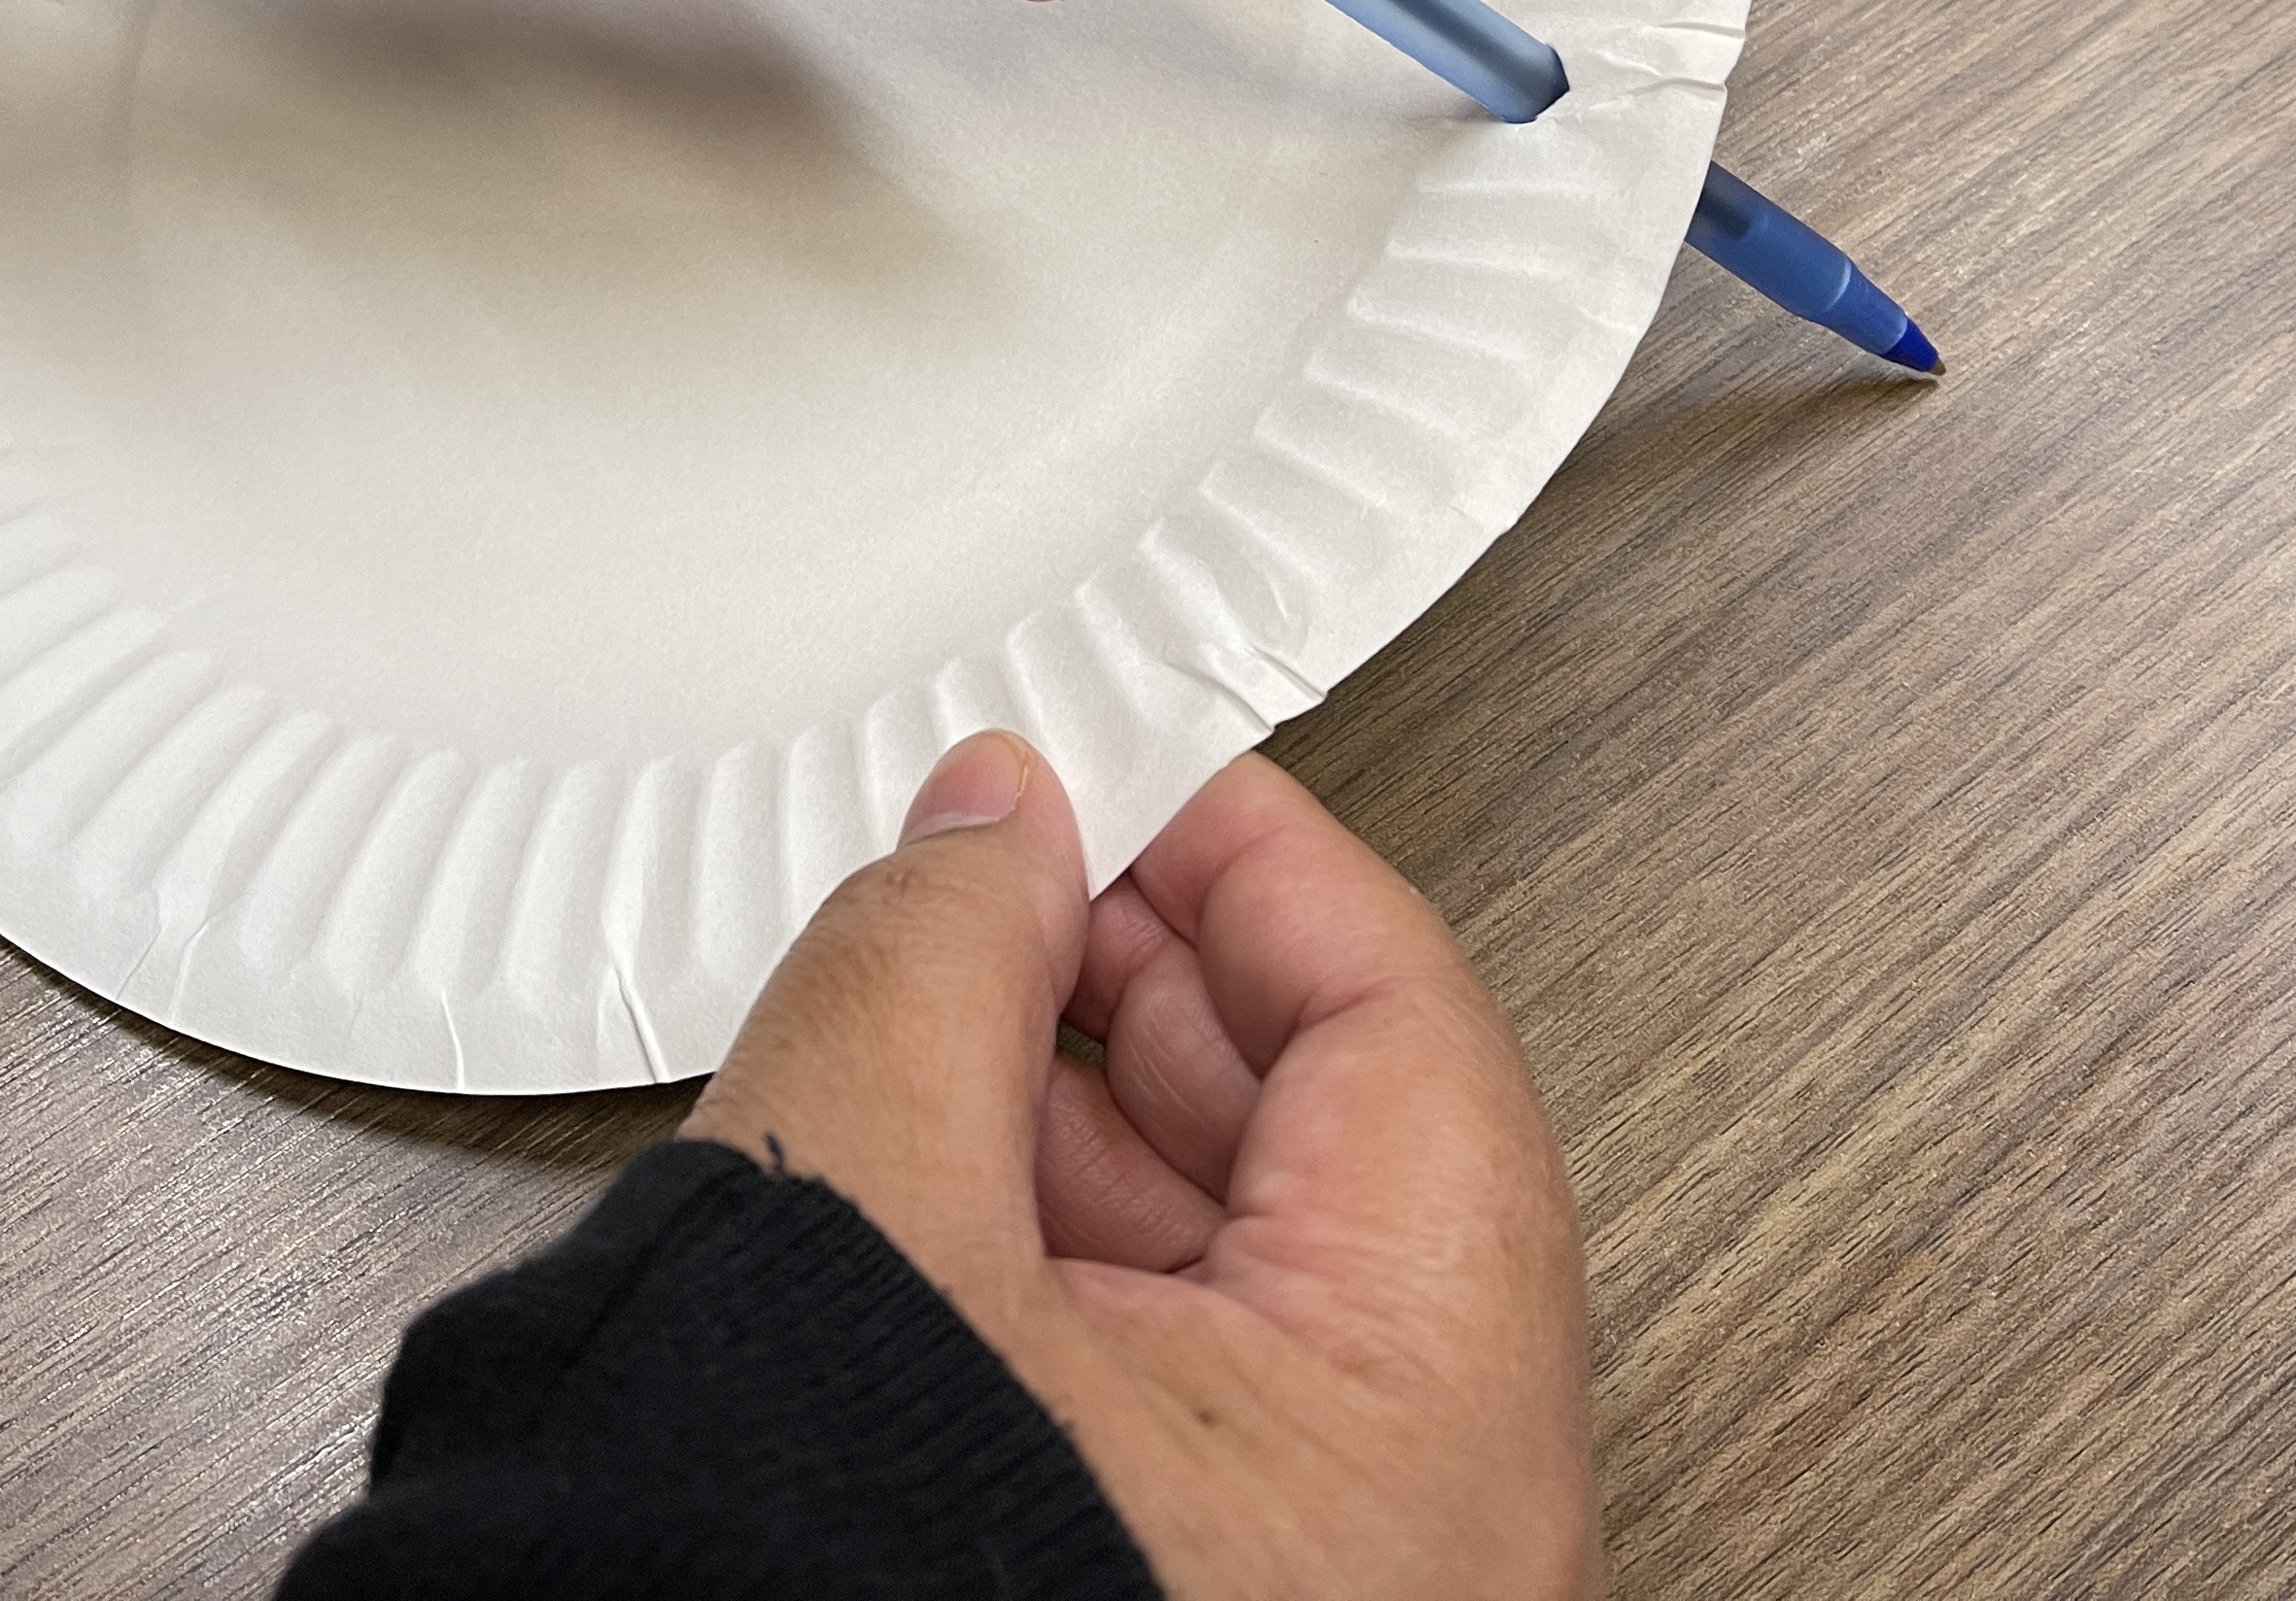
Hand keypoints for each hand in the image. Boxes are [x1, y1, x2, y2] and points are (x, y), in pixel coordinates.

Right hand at [689, 735, 1601, 1598]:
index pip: (1404, 1030)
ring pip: (1251, 1294)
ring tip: (938, 1024)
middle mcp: (1433, 1551)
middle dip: (1155, 990)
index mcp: (1427, 1433)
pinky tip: (944, 1194)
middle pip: (1343, 1159)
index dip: (1254, 860)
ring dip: (1093, 1131)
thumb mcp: (862, 1198)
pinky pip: (1187, 1411)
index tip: (1141, 771)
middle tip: (1016, 877)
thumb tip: (988, 835)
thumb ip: (936, 963)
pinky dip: (1071, 1278)